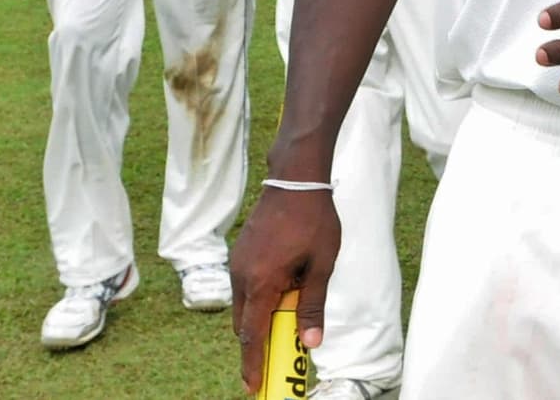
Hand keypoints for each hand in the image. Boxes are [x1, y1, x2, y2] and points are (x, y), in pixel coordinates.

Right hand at [230, 186, 340, 393]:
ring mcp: (237, 264)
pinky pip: (245, 286)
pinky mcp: (239, 254)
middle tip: (281, 351)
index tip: (254, 386)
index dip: (252, 363)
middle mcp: (241, 277)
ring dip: (261, 315)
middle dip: (259, 341)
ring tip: (291, 308)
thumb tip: (309, 342)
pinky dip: (259, 296)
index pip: (251, 336)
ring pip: (244, 305)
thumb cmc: (314, 221)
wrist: (295, 180)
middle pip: (244, 324)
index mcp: (261, 284)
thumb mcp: (322, 265)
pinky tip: (286, 281)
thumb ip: (313, 305)